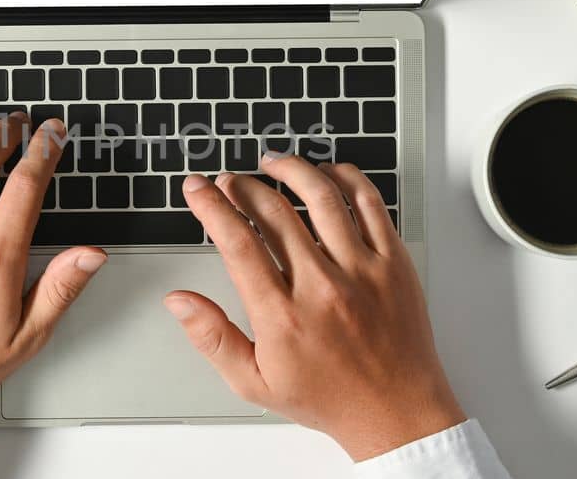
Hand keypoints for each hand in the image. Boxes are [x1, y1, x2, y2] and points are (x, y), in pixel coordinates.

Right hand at [167, 155, 464, 460]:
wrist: (397, 413)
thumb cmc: (329, 398)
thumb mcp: (254, 382)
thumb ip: (212, 337)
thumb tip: (179, 300)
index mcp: (283, 316)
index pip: (237, 242)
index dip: (211, 206)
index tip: (198, 189)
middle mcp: (323, 287)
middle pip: (274, 212)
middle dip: (243, 187)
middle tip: (230, 181)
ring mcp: (363, 270)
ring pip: (321, 196)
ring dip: (290, 170)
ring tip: (273, 163)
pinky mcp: (394, 263)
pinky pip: (370, 203)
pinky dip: (345, 178)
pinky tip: (327, 172)